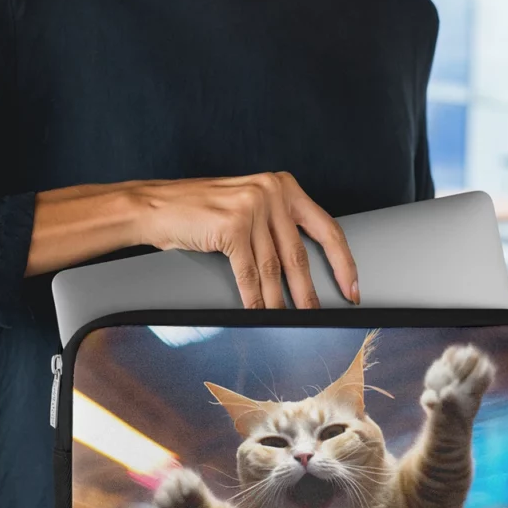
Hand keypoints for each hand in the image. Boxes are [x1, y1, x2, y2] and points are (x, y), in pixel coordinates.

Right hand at [132, 170, 359, 309]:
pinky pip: (248, 273)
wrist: (156, 206)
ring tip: (288, 321)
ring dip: (281, 302)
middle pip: (299, 254)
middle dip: (309, 292)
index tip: (351, 287)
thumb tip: (303, 270)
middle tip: (319, 315)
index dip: (342, 262)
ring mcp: (252, 207)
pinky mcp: (232, 226)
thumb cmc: (200, 211)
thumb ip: (276, 226)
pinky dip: (253, 298)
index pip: (326, 227)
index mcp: (283, 186)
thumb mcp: (248, 206)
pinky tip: (258, 313)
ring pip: (273, 268)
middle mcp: (271, 191)